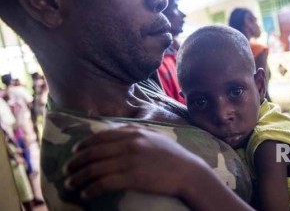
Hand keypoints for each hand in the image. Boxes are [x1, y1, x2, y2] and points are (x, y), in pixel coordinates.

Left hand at [63, 126, 206, 200]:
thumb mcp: (154, 136)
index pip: (100, 136)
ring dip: (79, 178)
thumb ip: (135, 131)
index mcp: (133, 132)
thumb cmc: (172, 155)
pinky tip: (86, 194)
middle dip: (76, 162)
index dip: (84, 145)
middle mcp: (129, 144)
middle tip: (67, 169)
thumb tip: (115, 129)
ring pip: (95, 168)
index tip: (75, 151)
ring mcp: (130, 161)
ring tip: (70, 184)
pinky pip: (104, 183)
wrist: (188, 171)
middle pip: (93, 152)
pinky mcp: (133, 178)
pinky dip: (91, 189)